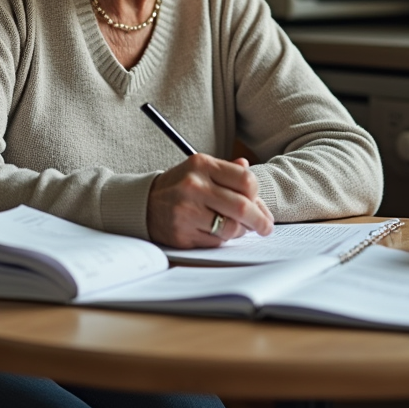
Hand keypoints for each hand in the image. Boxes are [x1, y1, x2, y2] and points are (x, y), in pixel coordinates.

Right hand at [147, 154, 273, 247]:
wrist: (143, 203)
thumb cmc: (179, 186)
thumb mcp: (200, 170)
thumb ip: (227, 171)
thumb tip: (249, 172)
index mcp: (201, 165)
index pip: (245, 179)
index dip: (258, 195)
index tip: (260, 205)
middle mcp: (193, 186)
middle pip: (242, 207)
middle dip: (260, 221)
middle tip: (266, 227)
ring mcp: (186, 211)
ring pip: (231, 228)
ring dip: (240, 232)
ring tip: (237, 228)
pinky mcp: (182, 234)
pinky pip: (215, 242)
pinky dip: (221, 239)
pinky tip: (215, 232)